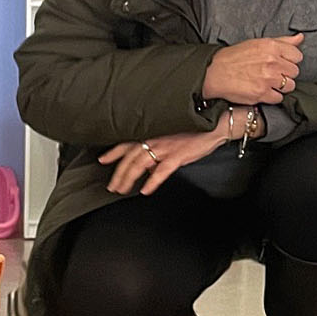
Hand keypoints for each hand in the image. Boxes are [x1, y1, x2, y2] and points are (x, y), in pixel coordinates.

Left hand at [99, 129, 224, 194]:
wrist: (214, 126)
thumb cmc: (195, 131)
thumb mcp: (172, 138)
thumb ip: (159, 151)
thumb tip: (150, 168)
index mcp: (153, 133)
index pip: (127, 143)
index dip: (113, 152)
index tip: (102, 160)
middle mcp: (155, 138)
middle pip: (129, 157)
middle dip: (118, 173)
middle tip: (112, 186)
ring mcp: (165, 147)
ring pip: (139, 164)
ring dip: (128, 178)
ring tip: (122, 190)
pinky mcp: (177, 155)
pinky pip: (161, 171)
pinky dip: (152, 181)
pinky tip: (146, 190)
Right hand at [203, 35, 303, 105]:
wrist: (215, 72)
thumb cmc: (235, 57)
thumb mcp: (258, 43)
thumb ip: (282, 41)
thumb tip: (300, 38)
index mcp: (271, 47)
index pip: (297, 56)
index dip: (290, 60)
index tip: (282, 62)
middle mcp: (272, 62)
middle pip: (294, 72)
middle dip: (285, 73)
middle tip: (272, 73)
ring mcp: (268, 79)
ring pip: (289, 86)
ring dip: (280, 86)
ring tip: (267, 82)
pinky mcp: (262, 94)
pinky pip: (279, 98)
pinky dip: (272, 96)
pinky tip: (262, 90)